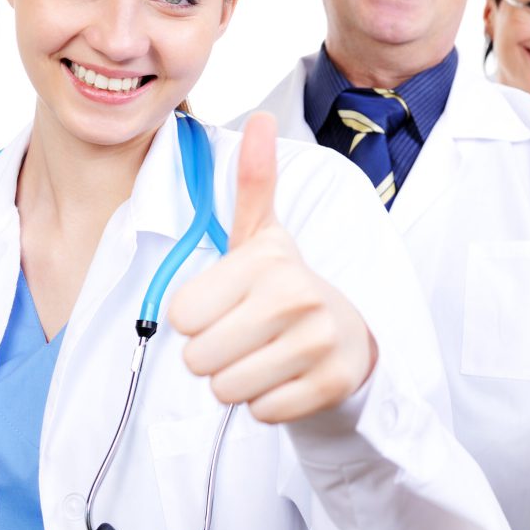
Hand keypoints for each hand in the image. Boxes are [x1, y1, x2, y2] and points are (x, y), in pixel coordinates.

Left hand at [168, 112, 377, 422]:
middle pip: (199, 359)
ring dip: (238, 380)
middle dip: (214, 354)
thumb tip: (259, 117)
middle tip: (246, 335)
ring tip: (266, 354)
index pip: (181, 316)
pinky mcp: (331, 384)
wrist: (347, 333)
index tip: (227, 305)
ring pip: (227, 390)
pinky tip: (287, 375)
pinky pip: (262, 412)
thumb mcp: (264, 235)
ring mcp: (318, 343)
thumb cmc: (286, 286)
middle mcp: (297, 298)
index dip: (197, 317)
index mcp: (266, 263)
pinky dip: (267, 401)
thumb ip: (253, 181)